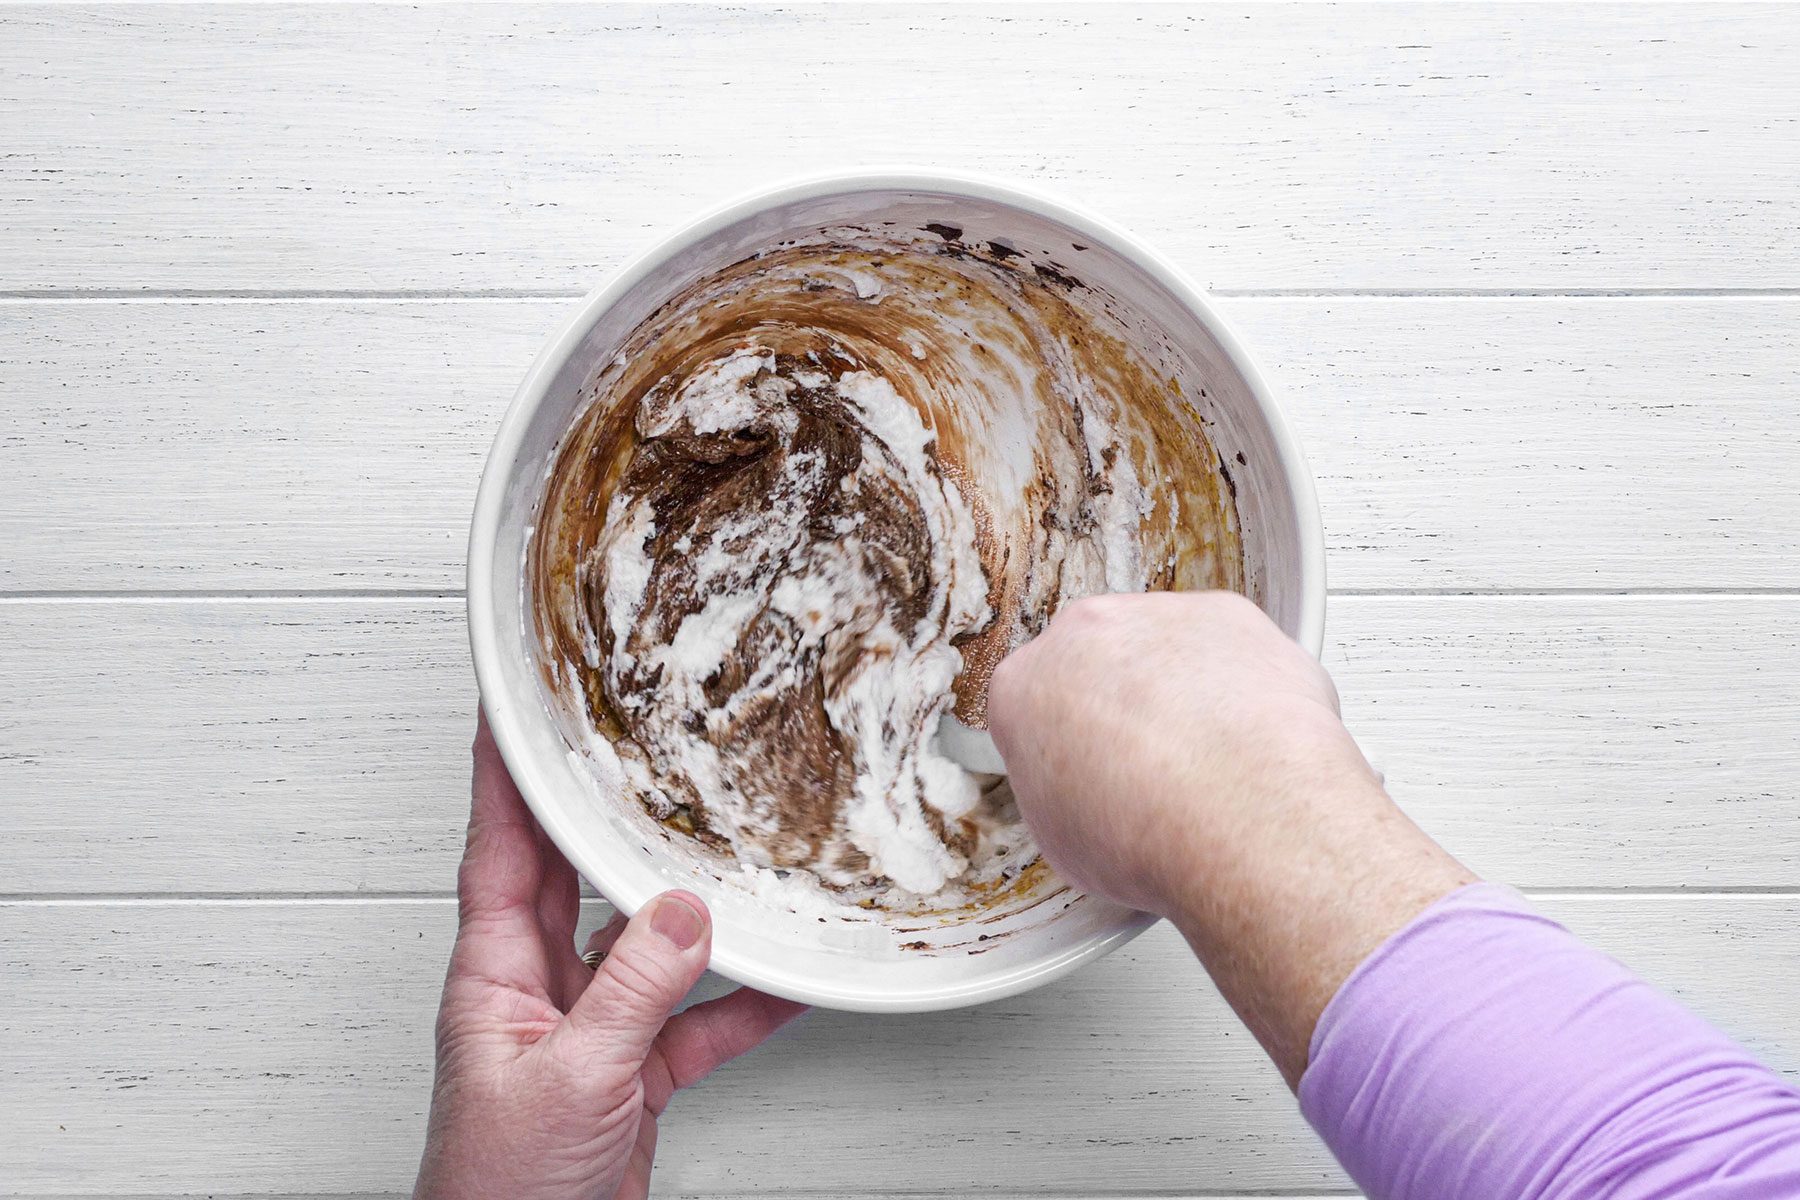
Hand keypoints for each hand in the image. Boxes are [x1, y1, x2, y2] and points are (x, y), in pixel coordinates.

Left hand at [414, 714, 806, 1199]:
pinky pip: (693, 1020)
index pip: (497, 847)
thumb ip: (631, 991)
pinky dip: (739, 1002)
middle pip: (573, 876)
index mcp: (493, 974)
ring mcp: (586, 1028)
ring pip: (645, 943)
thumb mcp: (571, 1077)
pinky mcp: (629, 1072)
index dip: (503, 773)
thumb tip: (683, 914)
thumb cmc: (496, 1190)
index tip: (512, 706)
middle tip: (635, 746)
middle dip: (602, 812)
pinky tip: (781, 980)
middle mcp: (536, 989)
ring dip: (691, 907)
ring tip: (733, 853)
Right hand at [988, 591, 1364, 915]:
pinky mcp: (1227, 614)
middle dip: (1119, 704)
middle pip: (1095, 662)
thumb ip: (1060, 789)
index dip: (1064, 745)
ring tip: (1210, 757)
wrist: (1244, 818)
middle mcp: (1082, 635)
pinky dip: (1238, 682)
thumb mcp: (1063, 842)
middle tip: (1151, 765)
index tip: (1089, 771)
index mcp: (1024, 688)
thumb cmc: (1151, 836)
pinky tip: (1249, 735)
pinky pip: (1227, 645)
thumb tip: (1087, 792)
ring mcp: (1157, 617)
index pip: (1033, 706)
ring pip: (1164, 648)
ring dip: (1181, 690)